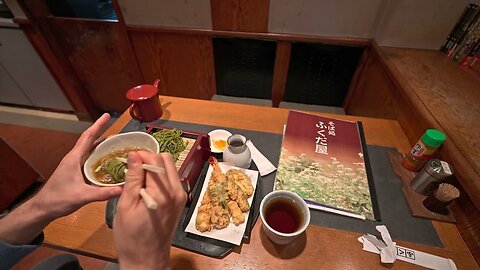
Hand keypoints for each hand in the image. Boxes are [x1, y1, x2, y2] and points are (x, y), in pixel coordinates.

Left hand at [33, 113, 122, 220]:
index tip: (106, 115)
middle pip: (90, 141)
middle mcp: (74, 158)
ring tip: (116, 145)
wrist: (43, 208)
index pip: (88, 137)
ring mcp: (74, 165)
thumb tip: (122, 189)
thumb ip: (102, 193)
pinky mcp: (75, 172)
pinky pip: (89, 160)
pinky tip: (108, 162)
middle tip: (118, 132)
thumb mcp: (82, 196)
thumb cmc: (58, 199)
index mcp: (74, 158)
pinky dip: (99, 157)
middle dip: (103, 133)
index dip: (98, 125)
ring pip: (90, 151)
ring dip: (102, 146)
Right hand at [113, 151, 186, 269]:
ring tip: (137, 181)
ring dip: (154, 168)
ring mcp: (180, 196)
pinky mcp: (179, 201)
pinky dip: (159, 178)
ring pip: (169, 168)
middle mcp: (176, 191)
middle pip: (165, 159)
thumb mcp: (126, 206)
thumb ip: (133, 178)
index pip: (155, 159)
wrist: (146, 260)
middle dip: (148, 159)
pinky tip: (145, 188)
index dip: (140, 155)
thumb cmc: (131, 238)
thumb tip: (134, 155)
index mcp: (163, 193)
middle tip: (132, 171)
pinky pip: (170, 179)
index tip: (127, 161)